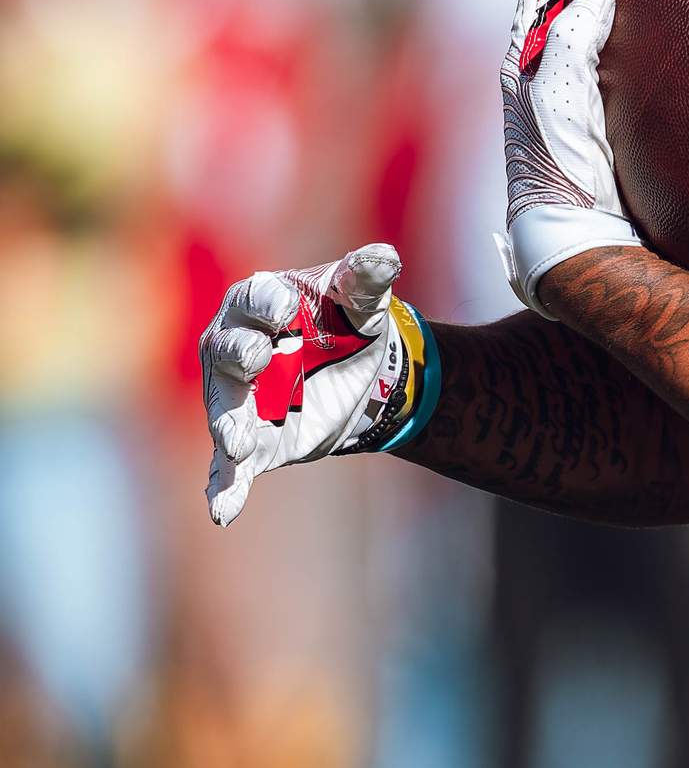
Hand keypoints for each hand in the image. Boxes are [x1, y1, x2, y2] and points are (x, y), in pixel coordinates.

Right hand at [201, 243, 431, 524]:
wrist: (363, 371)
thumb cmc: (350, 321)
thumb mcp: (364, 298)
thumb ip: (368, 278)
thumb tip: (386, 257)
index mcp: (260, 303)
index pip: (252, 298)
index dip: (266, 302)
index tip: (284, 309)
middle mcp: (237, 348)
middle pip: (226, 351)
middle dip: (240, 355)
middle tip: (258, 358)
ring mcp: (241, 398)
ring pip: (225, 410)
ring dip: (229, 425)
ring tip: (238, 443)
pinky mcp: (254, 440)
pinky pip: (231, 466)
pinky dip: (226, 487)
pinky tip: (224, 510)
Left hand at [500, 0, 642, 313]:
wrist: (570, 235)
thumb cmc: (555, 169)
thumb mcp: (556, 96)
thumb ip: (571, 37)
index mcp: (522, 59)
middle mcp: (541, 70)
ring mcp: (567, 93)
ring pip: (576, 22)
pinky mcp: (594, 115)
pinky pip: (602, 54)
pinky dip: (616, 26)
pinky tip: (642, 24)